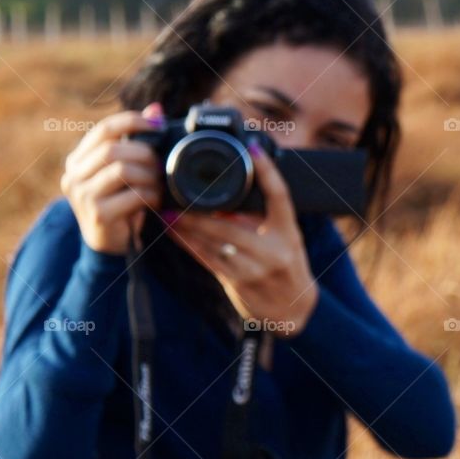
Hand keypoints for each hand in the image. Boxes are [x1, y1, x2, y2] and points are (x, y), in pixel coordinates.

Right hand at [60, 103, 164, 254]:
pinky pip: (132, 195)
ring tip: (157, 186)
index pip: (104, 129)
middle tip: (160, 167)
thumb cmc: (122, 204)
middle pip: (113, 150)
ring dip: (149, 177)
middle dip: (145, 154)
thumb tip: (156, 109)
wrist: (112, 245)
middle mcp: (73, 175)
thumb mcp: (127, 171)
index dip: (132, 121)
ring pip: (122, 170)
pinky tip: (153, 202)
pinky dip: (150, 196)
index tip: (158, 124)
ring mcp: (82, 196)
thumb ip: (137, 141)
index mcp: (78, 160)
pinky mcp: (98, 214)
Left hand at [165, 143, 318, 336]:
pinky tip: (172, 230)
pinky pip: (206, 258)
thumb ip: (264, 215)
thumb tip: (231, 185)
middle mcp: (274, 250)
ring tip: (165, 209)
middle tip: (177, 189)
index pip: (281, 197)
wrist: (293, 309)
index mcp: (290, 232)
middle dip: (201, 209)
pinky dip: (186, 242)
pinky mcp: (237, 282)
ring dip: (187, 225)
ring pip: (214, 242)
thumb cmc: (287, 264)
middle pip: (232, 223)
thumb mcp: (287, 237)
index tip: (252, 149)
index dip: (268, 172)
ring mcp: (254, 269)